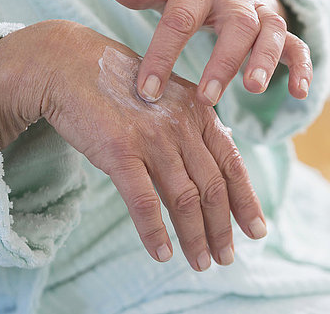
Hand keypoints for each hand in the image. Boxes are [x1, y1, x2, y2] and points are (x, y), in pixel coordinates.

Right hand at [0, 20, 266, 270]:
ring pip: (184, 199)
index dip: (247, 201)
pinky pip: (144, 201)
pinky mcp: (119, 150)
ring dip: (195, 236)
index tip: (257, 230)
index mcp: (200, 113)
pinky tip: (162, 254)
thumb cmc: (122, 86)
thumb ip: (195, 129)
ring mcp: (153, 138)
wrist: (72, 65)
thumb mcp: (170, 98)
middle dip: (222, 228)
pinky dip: (155, 232)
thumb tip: (216, 167)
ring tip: (201, 263)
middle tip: (227, 257)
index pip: (232, 165)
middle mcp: (182, 125)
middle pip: (212, 187)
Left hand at [105, 0, 311, 104]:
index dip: (163, 55)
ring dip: (265, 61)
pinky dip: (302, 67)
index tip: (149, 92)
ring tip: (254, 89)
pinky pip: (297, 46)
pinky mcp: (282, 31)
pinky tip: (299, 93)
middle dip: (223, 61)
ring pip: (272, 33)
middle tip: (207, 97)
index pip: (180, 19)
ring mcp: (262, 15)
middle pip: (236, 24)